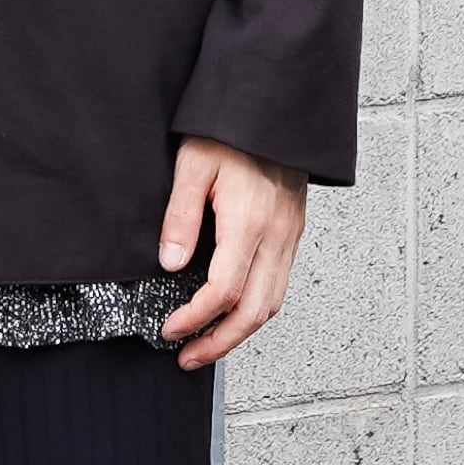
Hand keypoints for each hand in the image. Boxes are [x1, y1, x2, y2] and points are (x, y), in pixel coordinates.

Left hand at [156, 141, 307, 370]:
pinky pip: (280, 285)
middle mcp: (276, 235)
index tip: (170, 330)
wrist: (275, 107)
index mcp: (249, 221)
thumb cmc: (231, 130)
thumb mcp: (193, 165)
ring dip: (240, 333)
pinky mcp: (293, 232)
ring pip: (273, 303)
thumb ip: (180, 217)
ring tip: (208, 346)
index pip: (224, 290)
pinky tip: (234, 315)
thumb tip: (169, 264)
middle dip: (219, 342)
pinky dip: (257, 310)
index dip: (195, 318)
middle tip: (187, 357)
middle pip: (254, 310)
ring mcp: (290, 236)